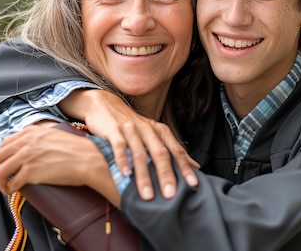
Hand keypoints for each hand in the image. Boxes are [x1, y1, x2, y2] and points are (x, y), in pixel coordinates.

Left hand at [0, 125, 120, 205]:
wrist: (88, 159)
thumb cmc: (77, 149)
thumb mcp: (54, 135)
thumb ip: (39, 138)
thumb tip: (30, 147)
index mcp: (31, 132)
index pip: (6, 143)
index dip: (2, 155)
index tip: (4, 162)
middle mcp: (26, 143)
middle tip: (1, 177)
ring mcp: (27, 157)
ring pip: (2, 171)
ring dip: (0, 181)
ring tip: (5, 187)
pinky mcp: (30, 172)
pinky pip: (13, 183)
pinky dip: (10, 189)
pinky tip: (14, 191)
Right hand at [60, 89, 198, 200]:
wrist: (105, 105)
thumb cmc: (133, 125)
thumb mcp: (154, 134)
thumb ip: (172, 149)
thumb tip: (194, 165)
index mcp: (160, 132)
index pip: (176, 151)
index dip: (185, 168)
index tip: (192, 185)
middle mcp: (148, 129)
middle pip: (160, 153)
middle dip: (166, 175)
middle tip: (170, 194)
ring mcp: (131, 129)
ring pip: (140, 153)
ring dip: (144, 175)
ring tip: (147, 194)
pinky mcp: (114, 130)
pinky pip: (120, 146)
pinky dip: (123, 160)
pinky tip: (125, 174)